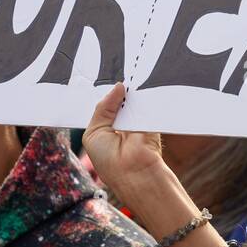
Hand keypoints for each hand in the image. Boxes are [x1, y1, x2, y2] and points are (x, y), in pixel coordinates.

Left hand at [81, 83, 224, 246]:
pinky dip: (142, 96)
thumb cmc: (109, 161)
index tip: (98, 77)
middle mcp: (122, 123)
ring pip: (132, 99)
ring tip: (125, 81)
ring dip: (129, 93)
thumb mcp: (95, 132)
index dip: (104, 94)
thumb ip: (104, 108)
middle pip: (119, 99)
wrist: (134, 173)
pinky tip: (136, 87)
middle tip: (111, 72)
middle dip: (116, 90)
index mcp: (107, 128)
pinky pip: (146, 102)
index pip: (105, 106)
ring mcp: (138, 120)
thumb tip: (119, 86)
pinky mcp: (152, 118)